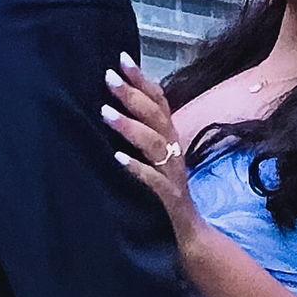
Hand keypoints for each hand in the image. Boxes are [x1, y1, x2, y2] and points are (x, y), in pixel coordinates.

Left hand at [104, 54, 202, 244]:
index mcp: (171, 140)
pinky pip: (155, 182)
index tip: (121, 58)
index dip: (143, 80)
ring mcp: (173, 175)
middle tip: (108, 78)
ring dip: (131, 127)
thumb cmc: (166, 196)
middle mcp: (174, 152)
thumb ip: (143, 135)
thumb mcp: (156, 160)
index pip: (160, 102)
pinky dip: (137, 170)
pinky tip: (118, 160)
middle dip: (133, 95)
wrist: (190, 238)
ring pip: (156, 145)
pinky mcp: (170, 200)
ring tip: (106, 113)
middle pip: (157, 117)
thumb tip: (115, 108)